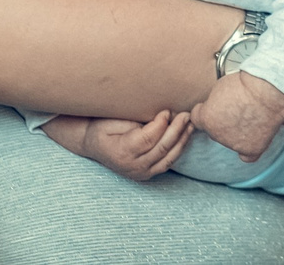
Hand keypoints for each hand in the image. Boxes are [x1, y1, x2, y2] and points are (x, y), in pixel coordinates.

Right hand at [43, 110, 194, 181]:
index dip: (161, 124)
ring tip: (191, 124)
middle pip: (161, 148)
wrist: (92, 143)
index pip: (148, 139)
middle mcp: (132, 166)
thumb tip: (161, 116)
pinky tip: (186, 136)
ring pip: (168, 158)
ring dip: (182, 140)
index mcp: (122, 152)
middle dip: (176, 130)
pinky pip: (167, 163)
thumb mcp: (114, 120)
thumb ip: (135, 121)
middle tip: (186, 114)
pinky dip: (178, 149)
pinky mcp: (147, 174)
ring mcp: (140, 173)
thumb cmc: (103, 127)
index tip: (167, 110)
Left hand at [191, 69, 283, 164]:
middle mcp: (217, 134)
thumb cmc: (248, 83)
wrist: (269, 91)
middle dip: (224, 121)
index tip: (216, 105)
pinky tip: (254, 138)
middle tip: (239, 107)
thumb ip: (214, 101)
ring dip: (238, 132)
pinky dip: (249, 148)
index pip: (197, 118)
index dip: (207, 110)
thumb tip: (217, 106)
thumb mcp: (220, 86)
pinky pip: (247, 156)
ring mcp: (234, 144)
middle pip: (215, 130)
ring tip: (253, 115)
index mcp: (206, 118)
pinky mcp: (251, 150)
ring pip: (232, 141)